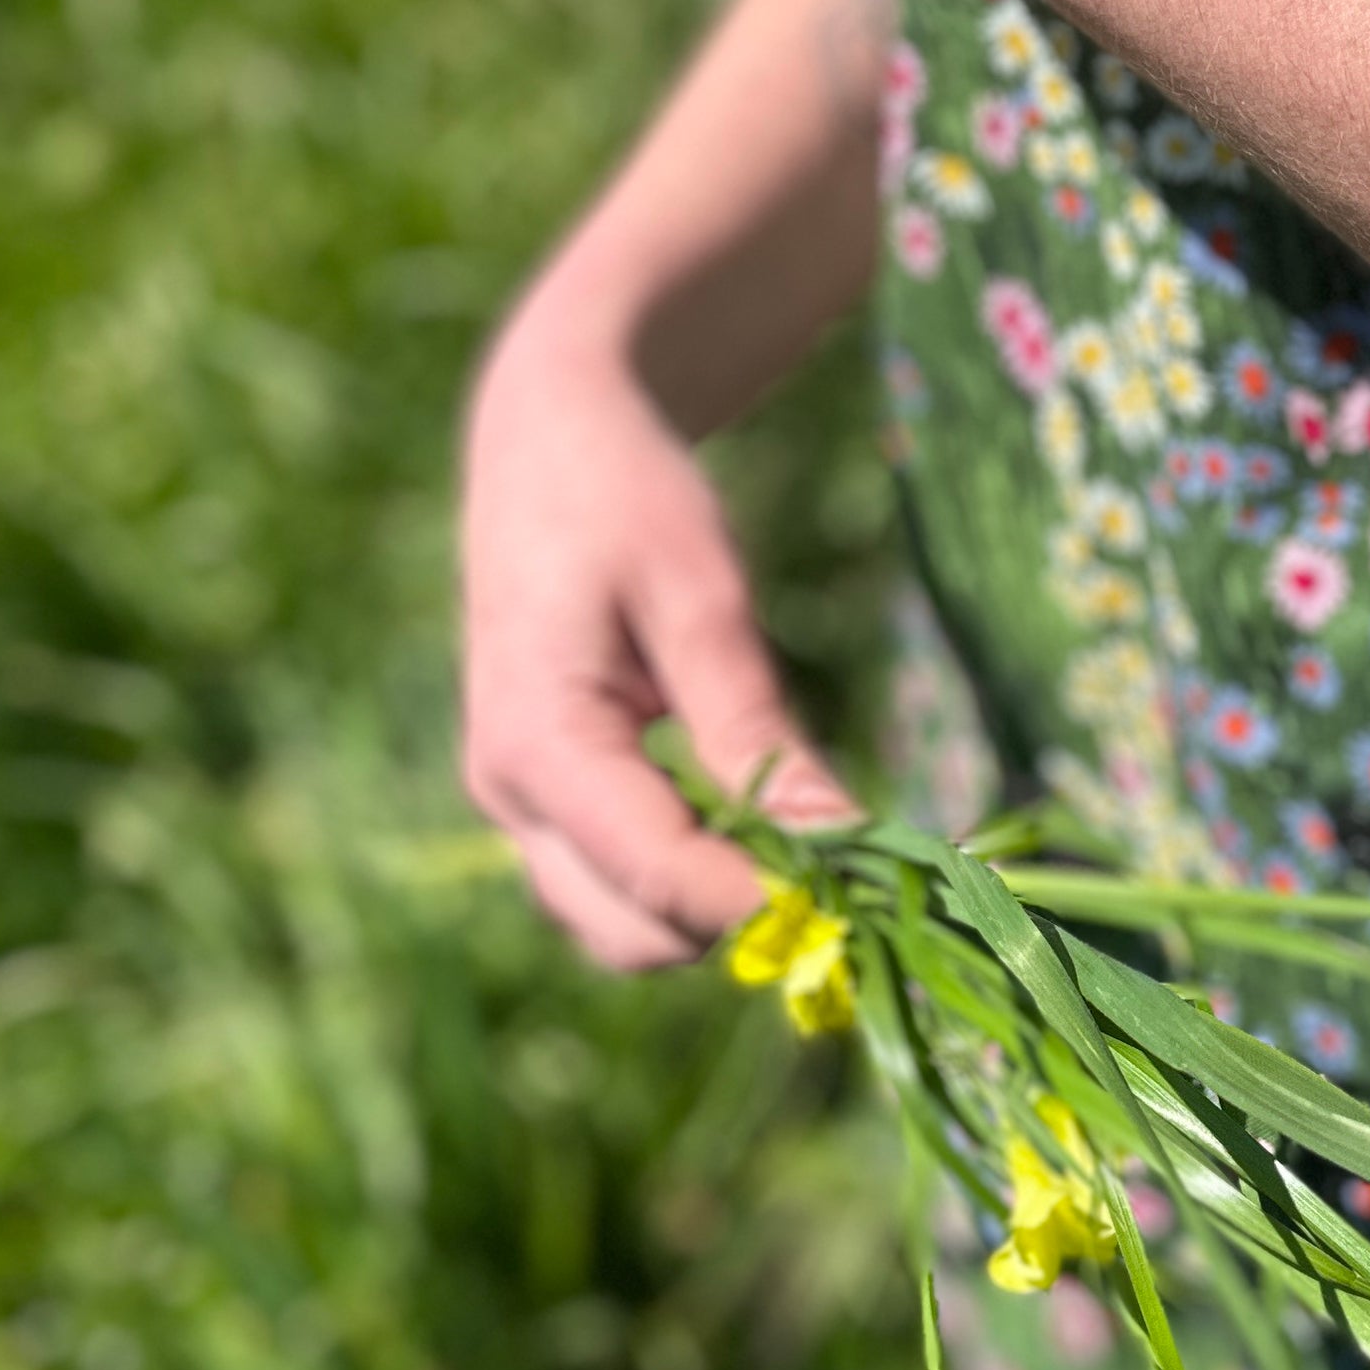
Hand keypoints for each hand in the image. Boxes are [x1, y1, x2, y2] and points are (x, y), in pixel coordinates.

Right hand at [460, 288, 855, 969]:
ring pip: (618, 926)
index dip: (762, 906)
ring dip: (711, 913)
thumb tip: (841, 841)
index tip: (860, 911)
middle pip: (629, 933)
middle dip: (736, 923)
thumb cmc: (623, 495)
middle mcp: (508, 794)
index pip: (656, 873)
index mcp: (536, 740)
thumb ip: (756, 729)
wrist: (543, 437)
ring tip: (810, 852)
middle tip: (848, 880)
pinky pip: (614, 885)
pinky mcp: (542, 799)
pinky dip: (688, 883)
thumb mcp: (702, 599)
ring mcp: (516, 804)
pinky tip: (760, 829)